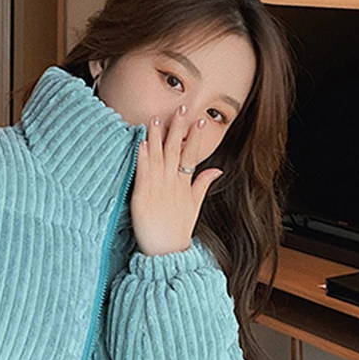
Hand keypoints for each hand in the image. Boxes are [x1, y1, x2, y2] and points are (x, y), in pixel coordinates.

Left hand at [130, 104, 223, 256]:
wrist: (166, 252)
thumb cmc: (177, 233)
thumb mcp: (194, 207)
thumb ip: (203, 185)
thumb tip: (216, 170)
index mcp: (184, 185)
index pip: (191, 155)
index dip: (195, 137)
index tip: (200, 120)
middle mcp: (172, 184)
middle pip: (176, 150)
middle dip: (178, 128)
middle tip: (181, 107)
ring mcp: (157, 189)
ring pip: (158, 157)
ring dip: (157, 136)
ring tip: (156, 118)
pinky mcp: (142, 196)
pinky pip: (142, 172)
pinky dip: (142, 156)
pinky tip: (142, 142)